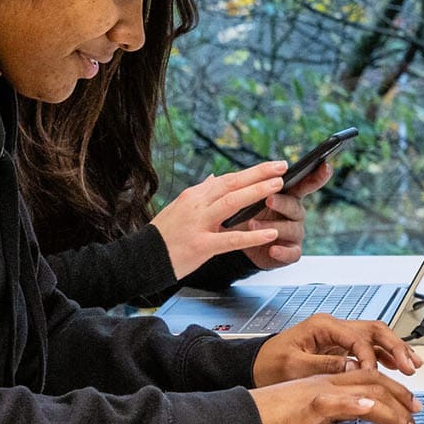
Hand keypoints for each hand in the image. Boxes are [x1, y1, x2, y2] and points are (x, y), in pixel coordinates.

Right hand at [150, 163, 293, 278]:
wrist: (140, 258)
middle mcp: (196, 205)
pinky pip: (231, 239)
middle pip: (232, 184)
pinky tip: (270, 233)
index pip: (228, 178)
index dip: (252, 172)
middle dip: (259, 174)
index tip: (272, 165)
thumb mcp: (179, 208)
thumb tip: (213, 178)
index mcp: (194, 195)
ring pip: (232, 203)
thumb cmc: (163, 234)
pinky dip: (252, 235)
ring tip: (278, 187)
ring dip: (257, 193)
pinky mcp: (200, 245)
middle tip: (282, 168)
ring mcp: (198, 224)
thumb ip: (200, 193)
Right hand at [251, 367, 423, 423]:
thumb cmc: (267, 421)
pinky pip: (334, 402)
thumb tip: (354, 416)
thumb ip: (331, 413)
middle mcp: (326, 384)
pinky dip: (354, 404)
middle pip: (374, 382)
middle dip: (402, 399)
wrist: (238, 420)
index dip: (394, 391)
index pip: (369, 380)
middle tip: (418, 418)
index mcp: (326, 384)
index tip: (411, 408)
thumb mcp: (308, 416)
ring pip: (364, 391)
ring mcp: (317, 393)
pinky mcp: (305, 407)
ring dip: (391, 410)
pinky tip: (370, 408)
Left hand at [252, 314, 420, 386]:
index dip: (370, 357)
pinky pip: (369, 347)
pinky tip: (397, 365)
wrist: (254, 366)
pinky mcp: (339, 348)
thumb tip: (353, 367)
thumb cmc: (268, 364)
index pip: (358, 337)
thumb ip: (324, 365)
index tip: (374, 374)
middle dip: (395, 347)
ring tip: (412, 365)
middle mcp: (334, 328)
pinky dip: (385, 356)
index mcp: (323, 326)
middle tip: (409, 366)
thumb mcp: (293, 366)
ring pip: (375, 337)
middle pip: (374, 330)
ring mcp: (338, 337)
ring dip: (395, 350)